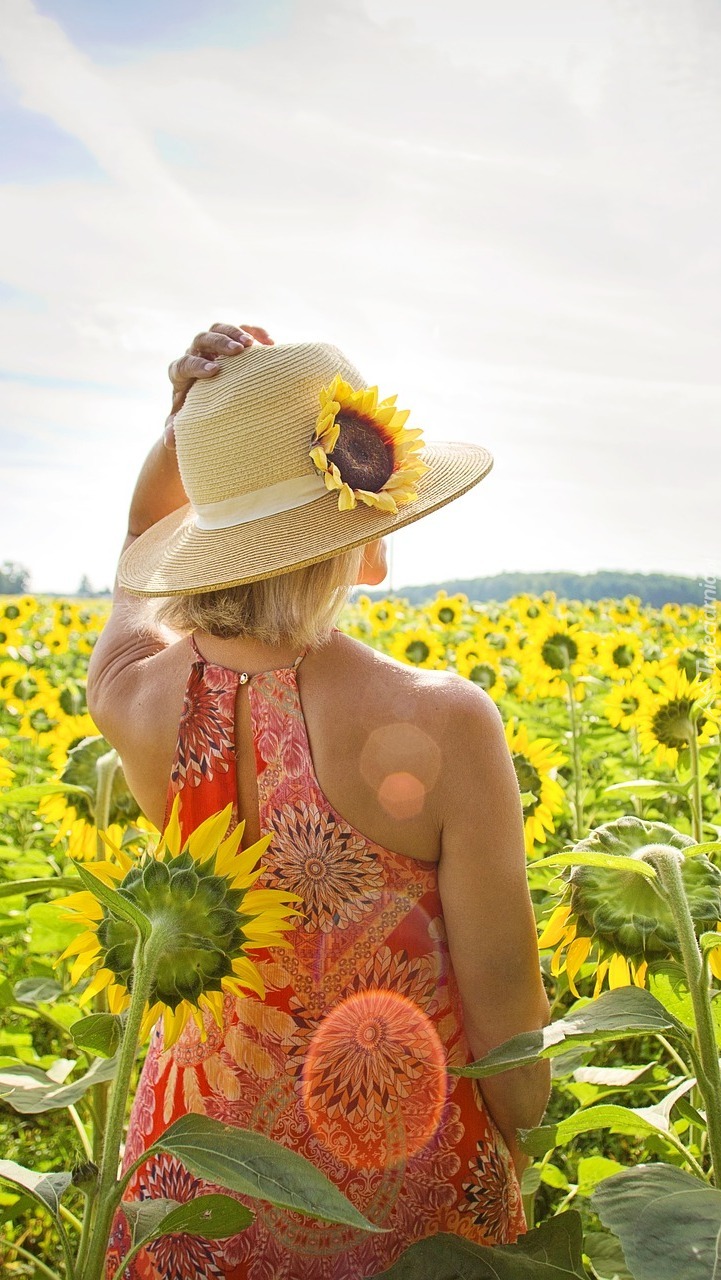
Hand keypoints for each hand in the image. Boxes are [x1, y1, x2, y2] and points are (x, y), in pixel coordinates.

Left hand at [163, 322, 273, 447]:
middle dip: (219, 343)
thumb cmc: (198, 416)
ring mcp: (213, 347)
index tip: (213, 372)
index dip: (196, 365)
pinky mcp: (232, 342)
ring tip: (252, 344)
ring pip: (219, 329)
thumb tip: (169, 440)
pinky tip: (270, 342)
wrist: (211, 405)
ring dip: (235, 332)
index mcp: (181, 374)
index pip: (183, 364)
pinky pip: (242, 329)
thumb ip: (176, 429)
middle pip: (201, 340)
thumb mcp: (186, 424)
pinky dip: (255, 332)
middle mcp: (195, 355)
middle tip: (237, 351)